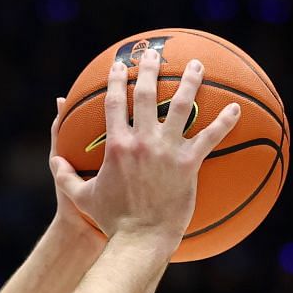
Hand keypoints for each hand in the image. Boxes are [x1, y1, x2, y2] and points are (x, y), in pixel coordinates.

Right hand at [50, 49, 240, 246]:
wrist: (139, 239)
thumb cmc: (111, 221)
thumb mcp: (82, 197)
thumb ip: (66, 176)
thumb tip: (55, 162)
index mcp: (116, 145)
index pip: (115, 102)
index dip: (117, 80)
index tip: (119, 65)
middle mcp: (142, 141)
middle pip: (147, 94)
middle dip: (150, 68)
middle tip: (155, 53)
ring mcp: (167, 151)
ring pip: (181, 106)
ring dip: (190, 82)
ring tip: (196, 65)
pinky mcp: (189, 164)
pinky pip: (210, 137)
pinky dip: (225, 122)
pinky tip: (237, 109)